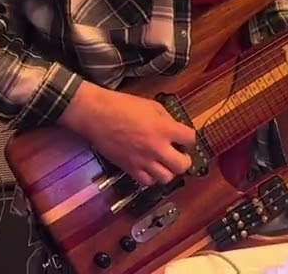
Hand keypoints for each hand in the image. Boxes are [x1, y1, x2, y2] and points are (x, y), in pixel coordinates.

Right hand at [60, 82, 196, 186]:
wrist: (97, 115)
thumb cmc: (122, 106)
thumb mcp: (151, 105)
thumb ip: (166, 119)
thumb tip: (175, 129)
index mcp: (164, 128)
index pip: (191, 139)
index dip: (189, 138)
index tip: (185, 138)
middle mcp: (157, 148)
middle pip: (183, 165)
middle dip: (184, 160)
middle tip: (179, 154)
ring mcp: (143, 161)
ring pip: (167, 178)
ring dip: (168, 170)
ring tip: (164, 162)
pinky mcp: (130, 168)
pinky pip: (147, 182)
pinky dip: (151, 177)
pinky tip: (149, 167)